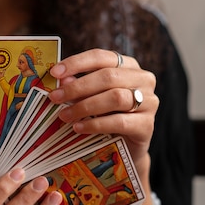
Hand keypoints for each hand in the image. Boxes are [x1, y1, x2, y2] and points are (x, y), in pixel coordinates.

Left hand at [48, 48, 157, 177]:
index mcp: (128, 66)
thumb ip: (80, 87)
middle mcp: (143, 79)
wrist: (127, 148)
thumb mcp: (92, 98)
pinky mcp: (147, 125)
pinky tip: (79, 128)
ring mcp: (149, 102)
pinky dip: (95, 124)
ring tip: (65, 115)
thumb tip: (62, 80)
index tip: (54, 72)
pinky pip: (119, 122)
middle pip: (108, 76)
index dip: (76, 63)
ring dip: (84, 106)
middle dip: (77, 87)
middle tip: (55, 97)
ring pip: (115, 98)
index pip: (101, 57)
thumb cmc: (107, 116)